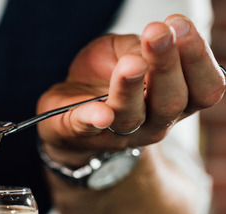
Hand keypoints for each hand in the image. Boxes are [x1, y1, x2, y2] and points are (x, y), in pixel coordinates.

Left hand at [37, 14, 225, 166]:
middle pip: (172, 101)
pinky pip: (87, 127)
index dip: (197, 58)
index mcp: (178, 100)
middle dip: (166, 64)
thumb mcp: (124, 51)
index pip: (204, 88)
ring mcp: (119, 133)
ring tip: (130, 63)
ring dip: (131, 87)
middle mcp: (155, 122)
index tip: (179, 24)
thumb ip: (138, 48)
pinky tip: (100, 114)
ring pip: (132, 116)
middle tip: (157, 32)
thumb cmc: (105, 75)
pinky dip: (94, 119)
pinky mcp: (81, 133)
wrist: (65, 110)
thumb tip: (148, 44)